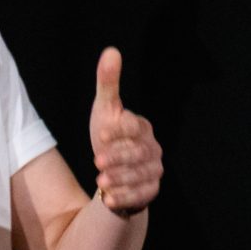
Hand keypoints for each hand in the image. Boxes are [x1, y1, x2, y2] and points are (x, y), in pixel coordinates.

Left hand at [89, 47, 163, 218]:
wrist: (113, 169)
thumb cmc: (109, 135)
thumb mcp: (104, 109)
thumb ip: (108, 83)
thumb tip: (111, 51)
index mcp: (141, 127)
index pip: (135, 127)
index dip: (119, 131)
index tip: (101, 134)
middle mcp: (152, 149)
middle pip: (139, 153)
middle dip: (118, 157)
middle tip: (97, 160)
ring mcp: (153, 170)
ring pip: (140, 176)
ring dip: (120, 179)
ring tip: (101, 181)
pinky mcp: (151, 190)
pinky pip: (141, 195)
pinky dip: (125, 197)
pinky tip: (109, 199)